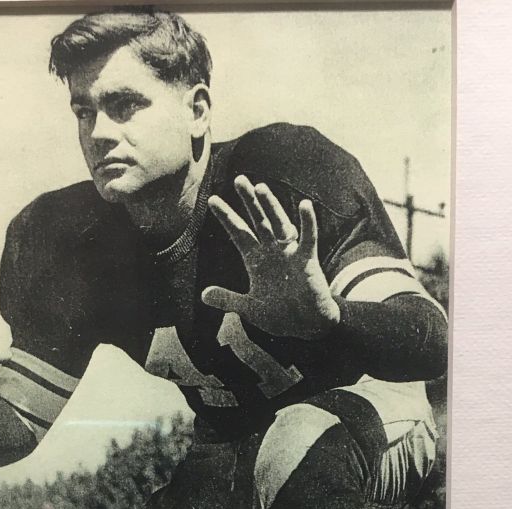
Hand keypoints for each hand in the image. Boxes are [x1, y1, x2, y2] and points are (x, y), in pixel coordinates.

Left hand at [201, 175, 340, 338]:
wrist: (307, 325)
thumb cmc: (280, 315)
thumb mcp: (249, 308)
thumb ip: (228, 299)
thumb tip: (203, 295)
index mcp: (256, 261)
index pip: (238, 233)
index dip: (226, 217)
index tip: (212, 200)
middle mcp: (272, 252)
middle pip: (258, 221)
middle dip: (248, 202)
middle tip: (238, 180)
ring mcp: (290, 254)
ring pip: (279, 224)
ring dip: (271, 207)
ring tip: (260, 188)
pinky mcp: (307, 260)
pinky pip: (308, 238)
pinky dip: (307, 222)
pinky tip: (304, 205)